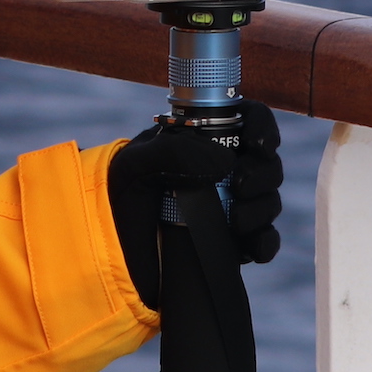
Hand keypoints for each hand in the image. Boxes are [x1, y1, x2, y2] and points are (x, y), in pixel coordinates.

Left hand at [105, 100, 282, 309]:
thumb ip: (176, 153)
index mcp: (202, 141)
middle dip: (262, 174)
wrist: (104, 250)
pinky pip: (262, 240)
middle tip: (240, 185)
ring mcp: (228, 208)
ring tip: (237, 221)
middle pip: (265, 163)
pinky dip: (265, 243)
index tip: (257, 144)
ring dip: (262, 209)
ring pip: (267, 201)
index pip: (248, 121)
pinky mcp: (230, 244)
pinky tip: (253, 246)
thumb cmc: (115, 196)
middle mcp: (220, 171)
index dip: (262, 128)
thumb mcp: (135, 164)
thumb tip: (227, 162)